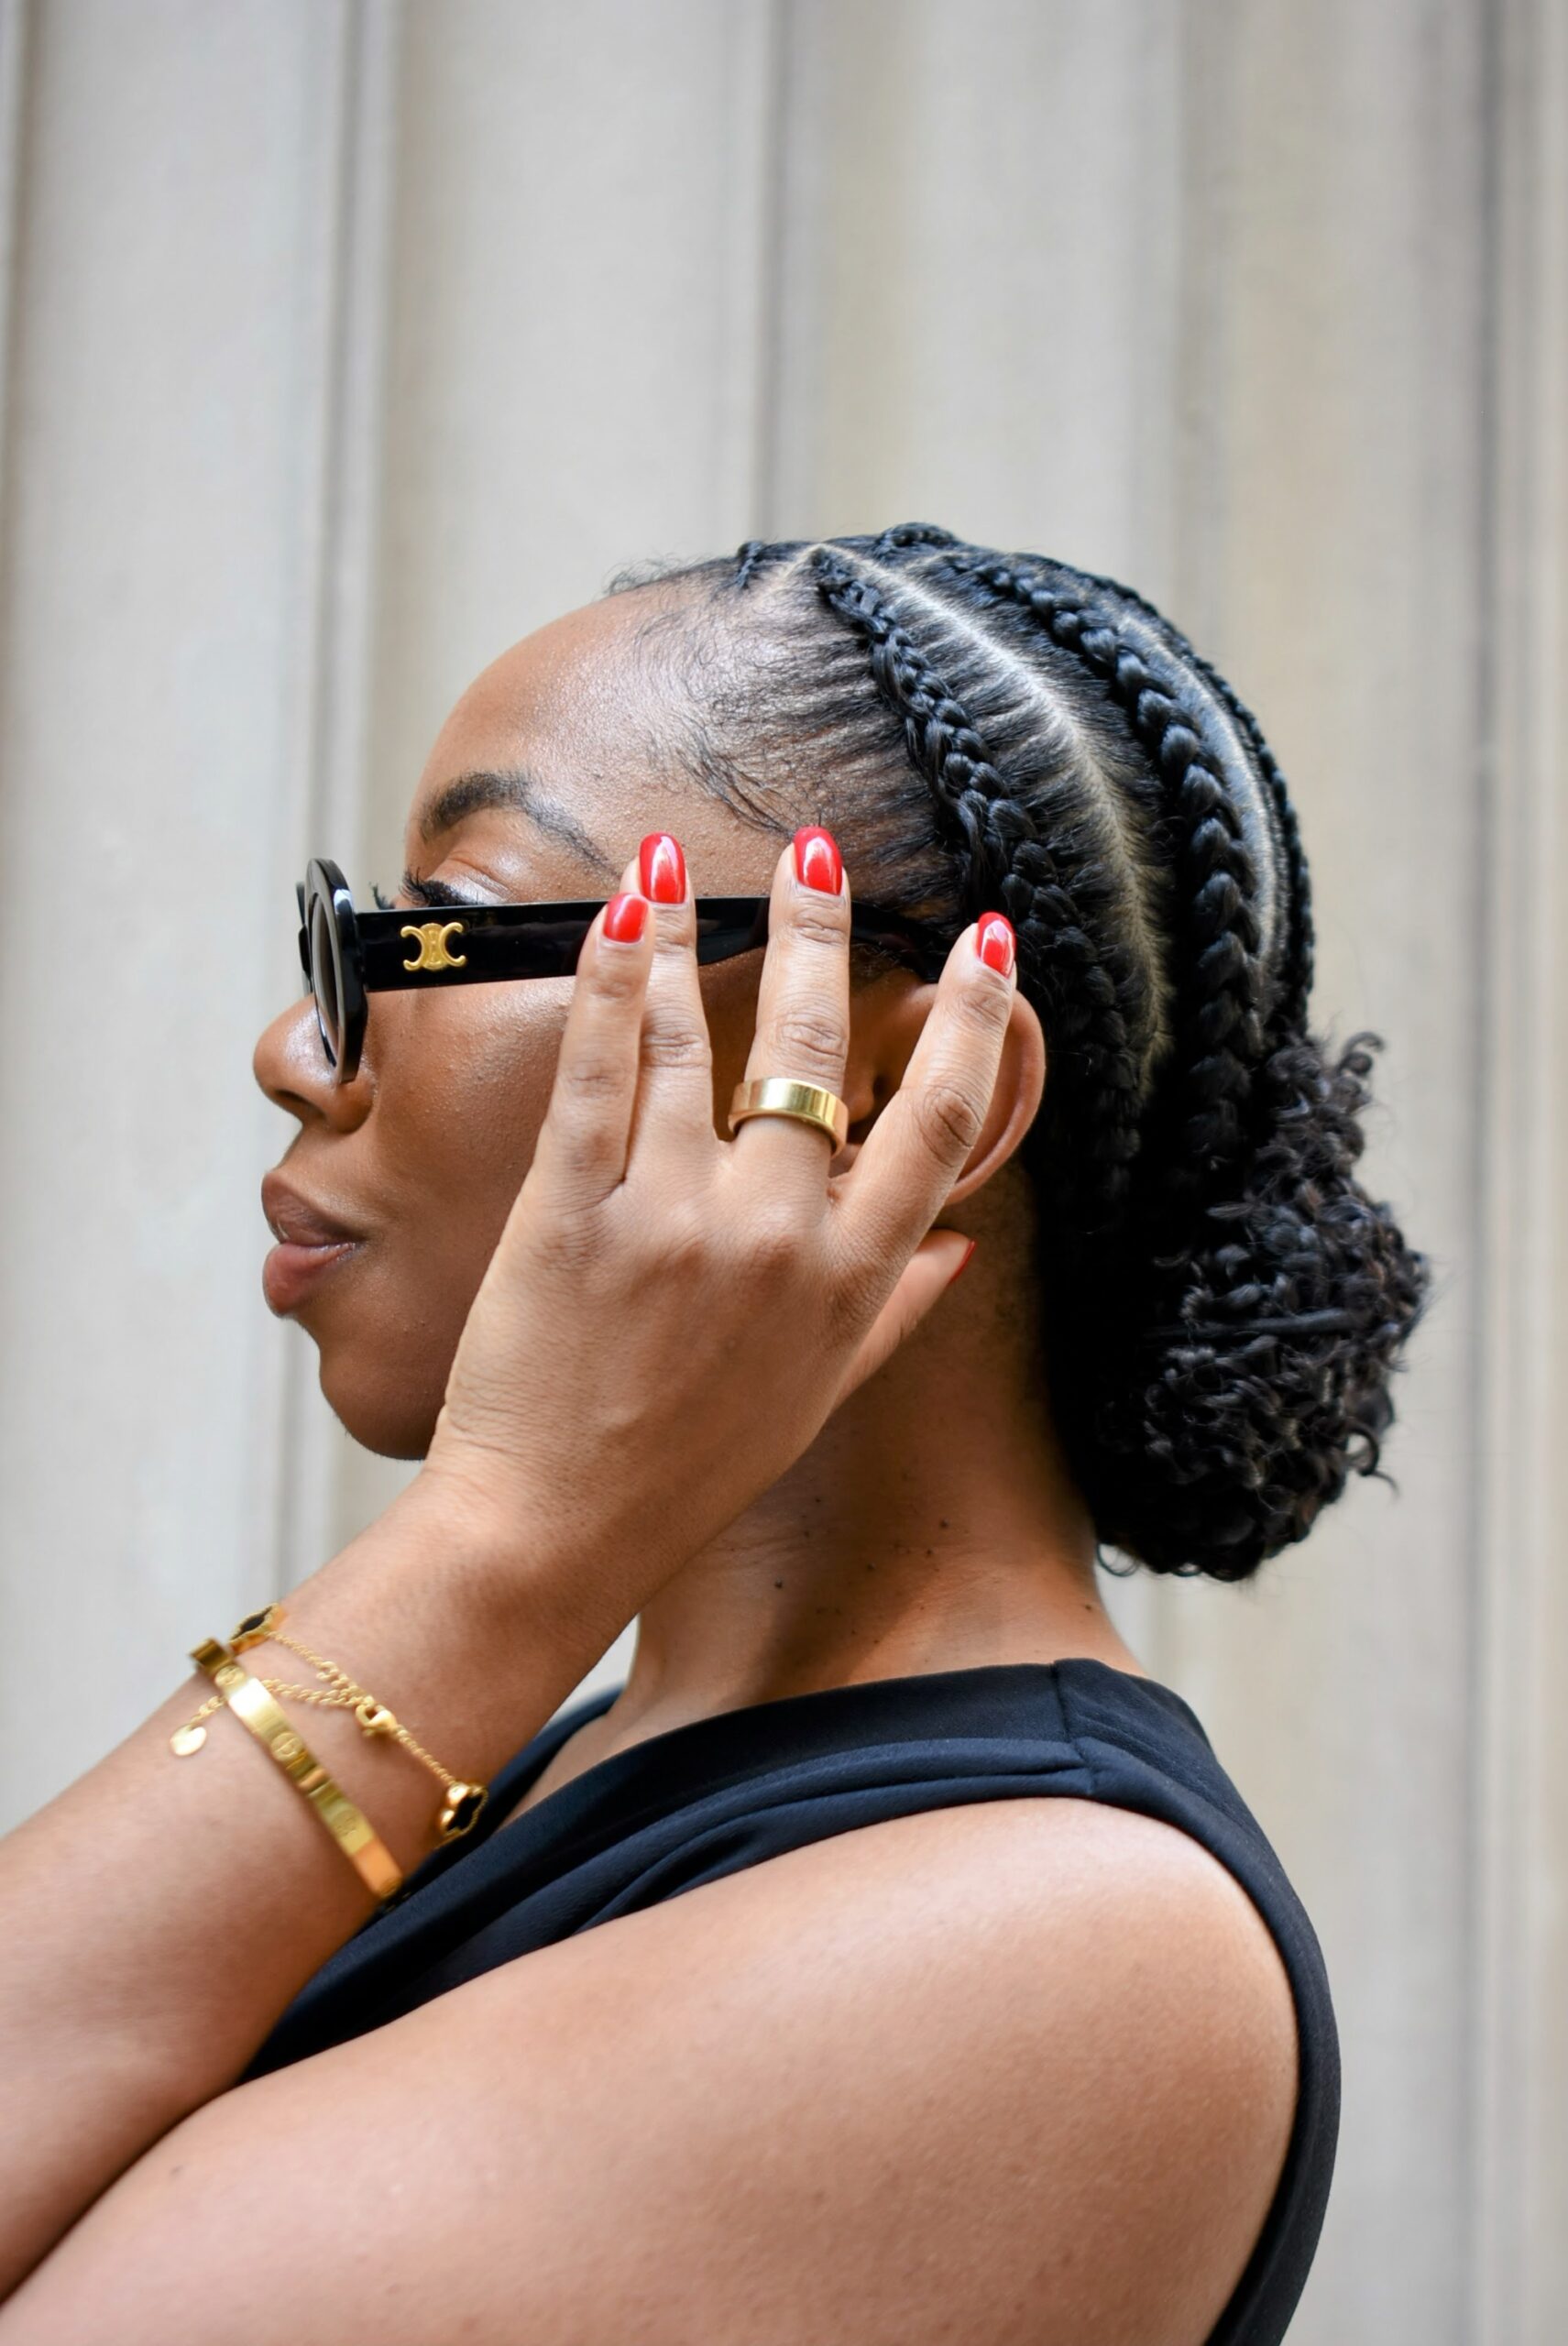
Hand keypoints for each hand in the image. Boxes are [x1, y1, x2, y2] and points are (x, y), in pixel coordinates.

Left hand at [422, 831, 1017, 1648]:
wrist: (554, 1532)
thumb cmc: (689, 1472)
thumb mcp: (817, 1397)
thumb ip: (893, 1311)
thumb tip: (958, 1242)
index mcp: (848, 1282)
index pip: (938, 1122)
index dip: (970, 1019)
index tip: (985, 942)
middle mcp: (774, 1237)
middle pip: (816, 1049)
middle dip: (823, 929)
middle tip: (821, 850)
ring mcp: (671, 1218)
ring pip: (694, 1037)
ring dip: (691, 931)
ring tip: (676, 859)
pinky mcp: (571, 1210)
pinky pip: (600, 1068)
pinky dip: (612, 981)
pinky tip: (618, 915)